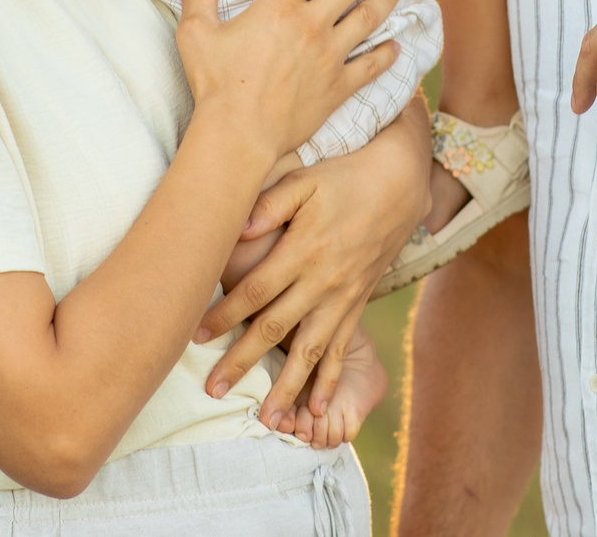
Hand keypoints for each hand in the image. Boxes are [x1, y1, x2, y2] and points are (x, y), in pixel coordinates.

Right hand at [174, 0, 404, 167]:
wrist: (240, 133)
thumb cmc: (216, 83)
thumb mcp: (197, 33)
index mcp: (279, 7)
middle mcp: (311, 26)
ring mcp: (329, 57)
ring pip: (367, 19)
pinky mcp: (338, 87)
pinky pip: (371, 66)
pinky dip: (386, 54)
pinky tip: (397, 45)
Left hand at [195, 98, 429, 422]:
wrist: (400, 184)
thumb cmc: (344, 176)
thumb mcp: (306, 177)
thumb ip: (270, 203)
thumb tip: (234, 230)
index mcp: (304, 250)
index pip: (255, 291)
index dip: (225, 316)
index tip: (196, 336)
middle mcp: (323, 281)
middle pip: (275, 329)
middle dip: (243, 362)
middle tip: (213, 391)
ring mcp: (343, 297)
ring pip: (310, 351)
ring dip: (286, 386)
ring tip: (268, 420)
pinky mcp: (358, 304)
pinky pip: (342, 349)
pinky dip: (330, 381)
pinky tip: (317, 408)